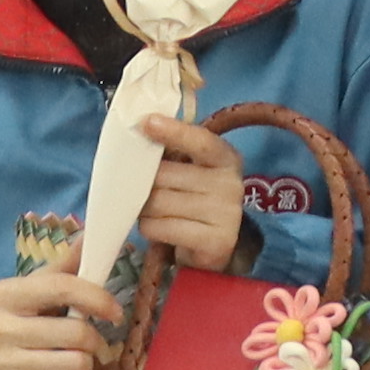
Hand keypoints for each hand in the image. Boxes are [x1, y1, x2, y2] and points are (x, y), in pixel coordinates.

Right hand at [0, 266, 130, 369]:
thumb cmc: (14, 318)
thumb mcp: (31, 289)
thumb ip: (64, 267)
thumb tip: (93, 236)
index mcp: (4, 294)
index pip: (63, 288)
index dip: (97, 298)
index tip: (115, 312)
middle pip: (74, 334)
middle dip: (94, 340)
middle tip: (92, 342)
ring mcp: (0, 364)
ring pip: (73, 365)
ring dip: (86, 364)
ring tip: (76, 359)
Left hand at [130, 115, 247, 273]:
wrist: (212, 247)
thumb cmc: (193, 201)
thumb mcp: (190, 172)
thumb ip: (171, 154)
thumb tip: (139, 133)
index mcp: (226, 158)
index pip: (200, 141)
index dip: (174, 131)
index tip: (146, 122)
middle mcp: (231, 183)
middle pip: (165, 175)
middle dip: (143, 182)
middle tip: (138, 189)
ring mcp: (226, 214)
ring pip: (158, 203)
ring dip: (144, 209)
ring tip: (151, 212)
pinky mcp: (215, 241)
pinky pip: (160, 228)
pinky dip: (149, 228)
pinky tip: (158, 229)